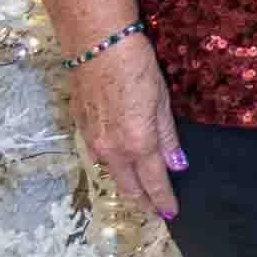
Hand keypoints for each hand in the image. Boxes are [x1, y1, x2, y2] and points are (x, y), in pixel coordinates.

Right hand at [69, 32, 185, 218]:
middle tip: (154, 209)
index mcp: (138, 143)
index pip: (154, 182)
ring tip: (138, 188)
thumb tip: (176, 164)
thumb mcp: (161, 100)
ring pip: (110, 171)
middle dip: (142, 200)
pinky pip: (96, 153)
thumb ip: (167, 136)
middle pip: (128, 186)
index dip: (163, 200)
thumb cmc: (136, 66)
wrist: (97, 44)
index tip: (171, 213)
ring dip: (125, 182)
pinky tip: (116, 158)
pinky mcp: (80, 126)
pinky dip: (109, 161)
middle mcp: (112, 150)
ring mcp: (92, 140)